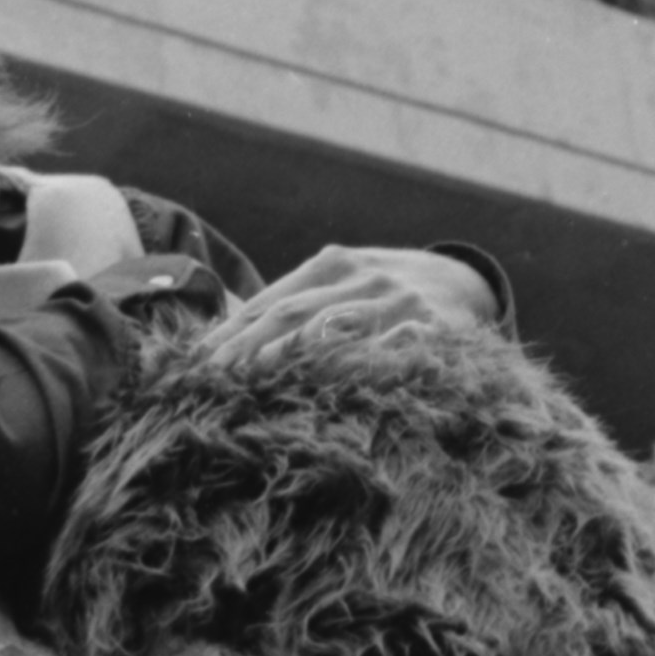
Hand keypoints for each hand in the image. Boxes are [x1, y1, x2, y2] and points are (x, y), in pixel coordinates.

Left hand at [204, 245, 495, 365]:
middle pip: (290, 316)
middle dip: (243, 352)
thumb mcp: (340, 282)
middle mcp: (360, 277)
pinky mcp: (435, 328)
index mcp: (329, 263)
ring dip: (288, 361)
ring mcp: (398, 301)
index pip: (265, 303)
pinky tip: (333, 391)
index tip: (189, 369)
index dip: (224, 336)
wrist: (465, 281)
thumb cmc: (384, 293)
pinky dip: (361, 367)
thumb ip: (291, 304)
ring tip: (251, 390)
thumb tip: (220, 338)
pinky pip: (394, 351)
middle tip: (207, 386)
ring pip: (333, 332)